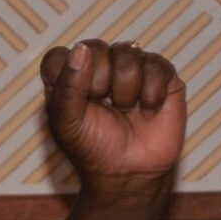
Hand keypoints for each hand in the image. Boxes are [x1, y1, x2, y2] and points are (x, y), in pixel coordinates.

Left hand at [40, 39, 185, 193]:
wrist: (130, 172)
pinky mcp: (161, 74)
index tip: (78, 101)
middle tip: (104, 107)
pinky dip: (151, 92)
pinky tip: (147, 110)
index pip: (59, 55)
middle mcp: (98, 67)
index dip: (68, 76)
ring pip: (127, 52)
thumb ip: (66, 87)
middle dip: (99, 83)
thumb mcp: (67, 124)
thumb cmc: (93, 148)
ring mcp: (131, 68)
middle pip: (93, 47)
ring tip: (126, 109)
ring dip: (126, 89)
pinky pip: (157, 64)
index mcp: (67, 78)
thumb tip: (82, 50)